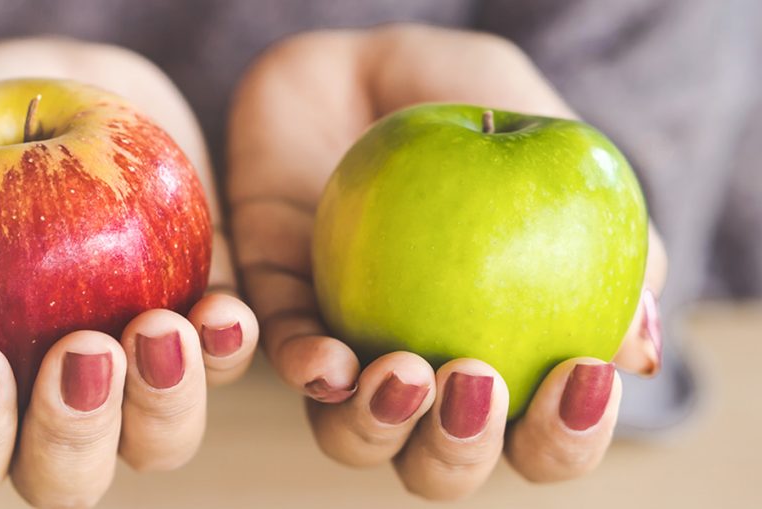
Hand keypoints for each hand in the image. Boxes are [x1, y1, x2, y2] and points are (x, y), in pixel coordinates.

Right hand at [0, 37, 257, 507]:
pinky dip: (229, 346)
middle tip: (81, 351)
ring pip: (156, 440)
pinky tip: (223, 311)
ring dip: (163, 401)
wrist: (41, 89)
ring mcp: (133, 378)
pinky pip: (225, 361)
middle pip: (65, 477)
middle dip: (72, 431)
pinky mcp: (198, 329)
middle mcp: (51, 408)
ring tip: (158, 328)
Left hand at [228, 25, 667, 499]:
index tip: (584, 373)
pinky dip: (305, 368)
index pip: (539, 436)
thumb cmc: (467, 105)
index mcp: (497, 351)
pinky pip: (280, 356)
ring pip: (352, 436)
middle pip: (441, 464)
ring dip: (379, 425)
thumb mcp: (555, 150)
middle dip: (463, 452)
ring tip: (409, 371)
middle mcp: (420, 367)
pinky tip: (329, 363)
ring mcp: (345, 344)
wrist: (361, 61)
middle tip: (480, 381)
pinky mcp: (277, 306)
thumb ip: (613, 238)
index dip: (566, 435)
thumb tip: (641, 348)